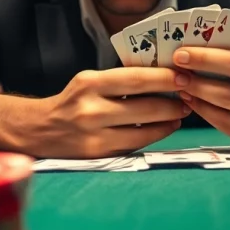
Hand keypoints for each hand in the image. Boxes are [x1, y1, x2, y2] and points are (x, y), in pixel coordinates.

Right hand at [30, 68, 191, 158]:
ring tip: (181, 112)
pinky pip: (135, 144)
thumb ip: (119, 80)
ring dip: (169, 120)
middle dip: (173, 101)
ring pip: (144, 128)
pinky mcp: (99, 155)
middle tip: (191, 95)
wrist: (38, 130)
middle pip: (145, 106)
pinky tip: (165, 127)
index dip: (165, 78)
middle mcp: (91, 110)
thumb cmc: (72, 101)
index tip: (185, 75)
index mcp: (89, 83)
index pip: (136, 79)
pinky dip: (155, 135)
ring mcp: (95, 135)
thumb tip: (162, 74)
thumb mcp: (89, 82)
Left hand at [172, 47, 229, 151]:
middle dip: (196, 81)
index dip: (207, 59)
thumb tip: (203, 56)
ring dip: (198, 99)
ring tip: (181, 87)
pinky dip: (209, 115)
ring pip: (224, 113)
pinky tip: (195, 104)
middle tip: (173, 72)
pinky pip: (228, 129)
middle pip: (228, 92)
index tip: (182, 54)